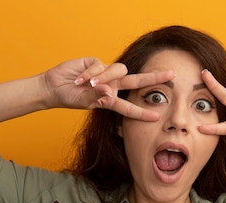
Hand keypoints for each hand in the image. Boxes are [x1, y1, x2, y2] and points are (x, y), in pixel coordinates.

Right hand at [42, 57, 174, 120]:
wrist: (53, 87)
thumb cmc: (69, 97)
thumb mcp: (83, 102)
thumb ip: (96, 98)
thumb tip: (109, 92)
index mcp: (110, 100)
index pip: (129, 106)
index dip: (142, 112)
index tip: (156, 117)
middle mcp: (111, 86)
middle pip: (136, 81)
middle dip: (154, 78)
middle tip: (171, 75)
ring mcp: (105, 73)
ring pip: (117, 71)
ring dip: (103, 78)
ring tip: (86, 84)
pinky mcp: (96, 62)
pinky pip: (99, 66)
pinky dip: (89, 74)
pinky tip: (79, 79)